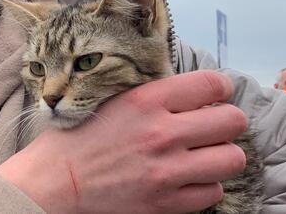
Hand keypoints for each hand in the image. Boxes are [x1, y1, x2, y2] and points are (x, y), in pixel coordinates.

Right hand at [0, 70, 246, 213]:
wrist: (53, 183)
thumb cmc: (75, 140)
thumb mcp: (111, 102)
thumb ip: (153, 96)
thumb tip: (191, 94)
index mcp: (147, 101)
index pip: (212, 84)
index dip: (221, 88)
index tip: (217, 93)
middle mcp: (163, 133)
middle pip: (232, 120)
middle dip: (226, 121)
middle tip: (213, 126)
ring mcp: (168, 171)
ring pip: (231, 159)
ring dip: (221, 155)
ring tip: (204, 155)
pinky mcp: (167, 203)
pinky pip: (213, 192)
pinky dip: (204, 186)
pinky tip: (187, 179)